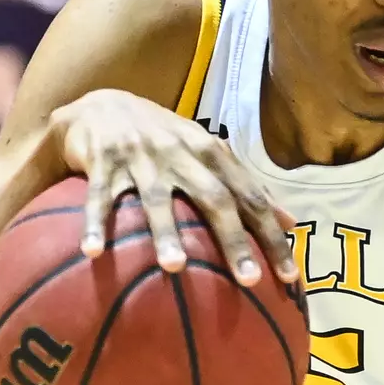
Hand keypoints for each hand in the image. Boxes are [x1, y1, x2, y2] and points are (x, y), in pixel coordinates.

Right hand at [51, 89, 297, 286]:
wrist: (102, 105)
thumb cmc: (164, 140)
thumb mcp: (208, 154)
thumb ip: (245, 186)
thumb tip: (290, 223)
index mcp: (211, 152)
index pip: (250, 198)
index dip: (271, 236)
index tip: (288, 277)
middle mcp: (181, 152)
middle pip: (215, 198)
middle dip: (234, 240)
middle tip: (248, 280)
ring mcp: (141, 156)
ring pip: (157, 198)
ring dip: (166, 232)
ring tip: (175, 267)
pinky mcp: (102, 160)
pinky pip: (98, 197)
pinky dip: (94, 224)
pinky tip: (93, 253)